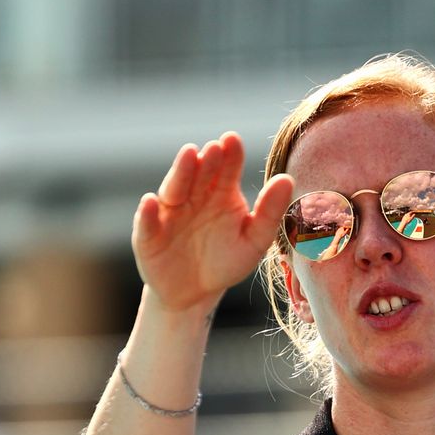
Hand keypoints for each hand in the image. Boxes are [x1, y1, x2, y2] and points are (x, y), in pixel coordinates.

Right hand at [133, 133, 293, 313]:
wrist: (194, 294)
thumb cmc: (226, 263)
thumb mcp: (254, 242)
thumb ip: (270, 212)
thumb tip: (287, 179)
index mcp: (220, 193)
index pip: (226, 169)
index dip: (230, 155)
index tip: (233, 141)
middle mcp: (193, 196)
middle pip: (198, 174)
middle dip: (206, 160)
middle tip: (214, 147)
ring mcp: (170, 213)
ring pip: (174, 189)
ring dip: (179, 172)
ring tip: (188, 155)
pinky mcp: (148, 234)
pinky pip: (147, 222)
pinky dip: (147, 213)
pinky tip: (151, 203)